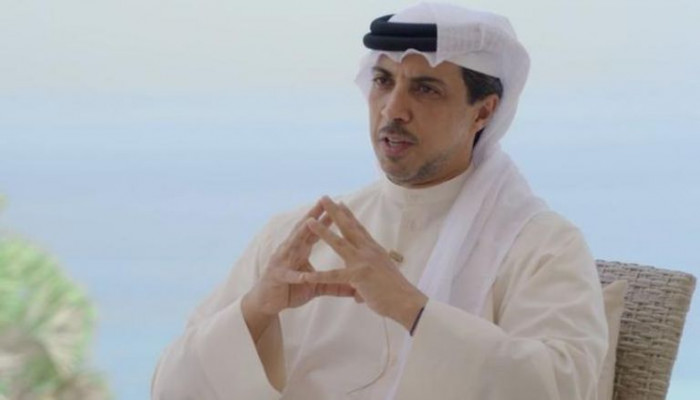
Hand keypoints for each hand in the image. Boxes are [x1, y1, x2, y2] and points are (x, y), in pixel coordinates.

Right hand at [242, 200, 355, 340]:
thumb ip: (334, 284)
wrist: (267, 303)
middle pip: (302, 230)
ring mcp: (282, 262)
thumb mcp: (316, 286)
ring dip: (300, 234)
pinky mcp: (277, 277)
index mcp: (300, 250)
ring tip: (309, 223)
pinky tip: (303, 276)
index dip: (326, 219)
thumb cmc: (291, 290)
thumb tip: (355, 287)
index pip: (315, 231)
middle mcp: (289, 251)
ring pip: (292, 245)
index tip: (339, 206)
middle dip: (313, 216)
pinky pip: (288, 275)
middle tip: (323, 201)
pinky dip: (295, 275)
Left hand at [303, 196, 427, 331]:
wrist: (407, 302)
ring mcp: (363, 262)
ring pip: (339, 244)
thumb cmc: (396, 291)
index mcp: (374, 250)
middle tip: (324, 198)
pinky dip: (319, 276)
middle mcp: (368, 251)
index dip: (349, 216)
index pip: (359, 229)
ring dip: (323, 232)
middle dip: (335, 212)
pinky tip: (306, 276)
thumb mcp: (382, 276)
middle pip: (349, 228)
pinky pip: (335, 276)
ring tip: (309, 221)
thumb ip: (370, 275)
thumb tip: (362, 286)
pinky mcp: (359, 276)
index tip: (340, 203)